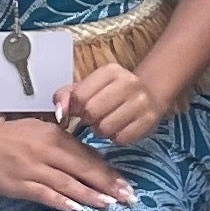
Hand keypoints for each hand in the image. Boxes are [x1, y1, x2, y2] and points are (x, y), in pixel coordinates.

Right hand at [0, 105, 134, 210]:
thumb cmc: (9, 135)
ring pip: (67, 183)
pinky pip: (45, 193)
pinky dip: (62, 201)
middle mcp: (47, 151)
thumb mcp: (40, 131)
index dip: (108, 171)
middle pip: (83, 169)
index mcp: (55, 136)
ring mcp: (33, 168)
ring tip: (109, 205)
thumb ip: (62, 143)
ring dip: (90, 195)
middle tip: (128, 198)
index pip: (88, 156)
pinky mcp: (19, 183)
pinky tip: (77, 209)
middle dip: (107, 185)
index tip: (126, 184)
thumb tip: (86, 158)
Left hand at [59, 61, 179, 147]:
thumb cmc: (110, 92)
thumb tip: (60, 112)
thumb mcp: (88, 86)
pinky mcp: (149, 120)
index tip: (80, 109)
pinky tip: (119, 129)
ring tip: (106, 122)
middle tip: (94, 118)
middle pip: (92, 112)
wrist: (149, 93)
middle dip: (88, 119)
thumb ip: (66, 96)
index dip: (75, 108)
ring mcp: (141, 101)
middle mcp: (128, 82)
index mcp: (110, 71)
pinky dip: (116, 138)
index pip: (79, 96)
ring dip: (101, 131)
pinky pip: (121, 139)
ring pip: (105, 128)